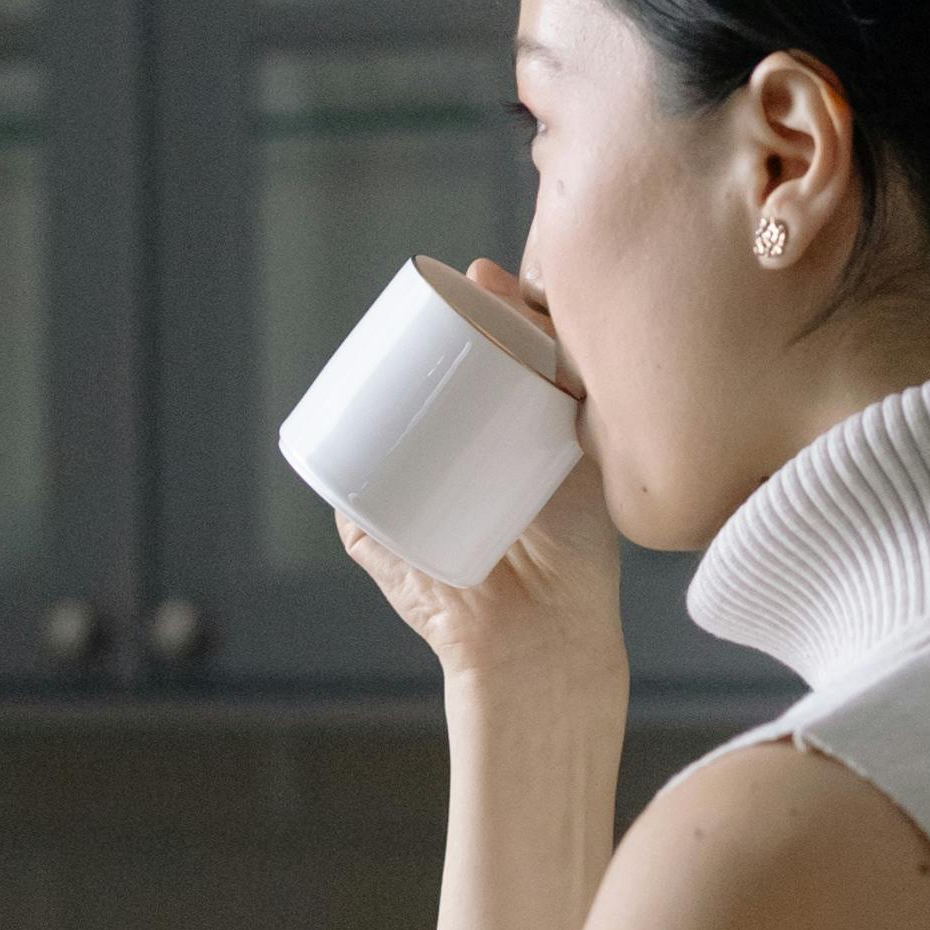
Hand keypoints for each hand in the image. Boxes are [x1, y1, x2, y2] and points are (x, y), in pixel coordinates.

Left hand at [337, 269, 624, 700]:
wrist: (525, 648)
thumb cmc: (456, 609)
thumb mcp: (388, 547)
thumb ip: (359, 510)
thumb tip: (328, 462)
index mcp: (484, 446)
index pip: (477, 370)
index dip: (463, 326)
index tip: (441, 295)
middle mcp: (527, 435)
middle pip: (520, 352)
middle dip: (501, 304)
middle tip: (474, 281)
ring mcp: (564, 443)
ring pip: (558, 360)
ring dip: (538, 310)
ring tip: (501, 285)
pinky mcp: (598, 460)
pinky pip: (601, 393)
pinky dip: (587, 348)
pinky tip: (565, 314)